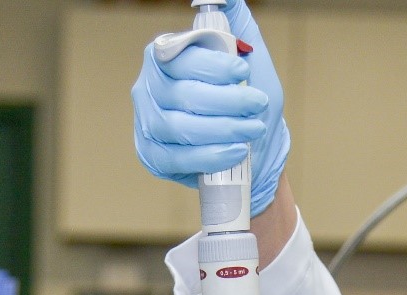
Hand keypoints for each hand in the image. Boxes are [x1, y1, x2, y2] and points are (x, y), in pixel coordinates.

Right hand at [132, 0, 289, 215]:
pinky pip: (175, 158)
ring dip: (221, 130)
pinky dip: (209, 156)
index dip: (212, 66)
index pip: (180, 56)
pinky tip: (235, 152)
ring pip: (177, 127)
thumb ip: (236, 23)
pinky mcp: (153, 156)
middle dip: (226, 101)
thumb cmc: (248, 98)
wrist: (254, 146)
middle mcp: (149, 86)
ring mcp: (148, 122)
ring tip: (253, 129)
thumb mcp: (249, 55)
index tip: (243, 72)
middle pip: (180, 93)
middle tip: (258, 105)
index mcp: (166, 55)